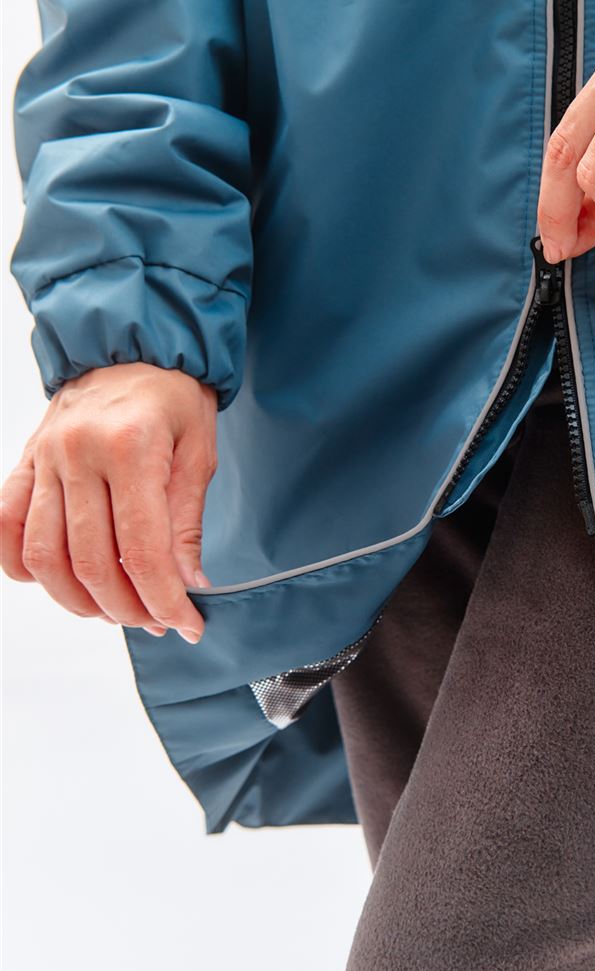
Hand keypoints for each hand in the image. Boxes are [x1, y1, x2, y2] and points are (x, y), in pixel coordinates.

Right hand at [1, 363, 217, 642]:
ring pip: (44, 555)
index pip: (141, 549)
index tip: (186, 625)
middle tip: (156, 619)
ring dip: (78, 599)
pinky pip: (5, 526)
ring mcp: (44, 458)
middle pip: (91, 562)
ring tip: (113, 609)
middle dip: (127, 607)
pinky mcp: (24, 462)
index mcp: (131, 447)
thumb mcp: (199, 453)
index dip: (163, 599)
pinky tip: (57, 581)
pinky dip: (23, 565)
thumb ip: (187, 523)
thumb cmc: (172, 397)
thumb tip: (188, 585)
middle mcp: (78, 453)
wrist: (132, 345)